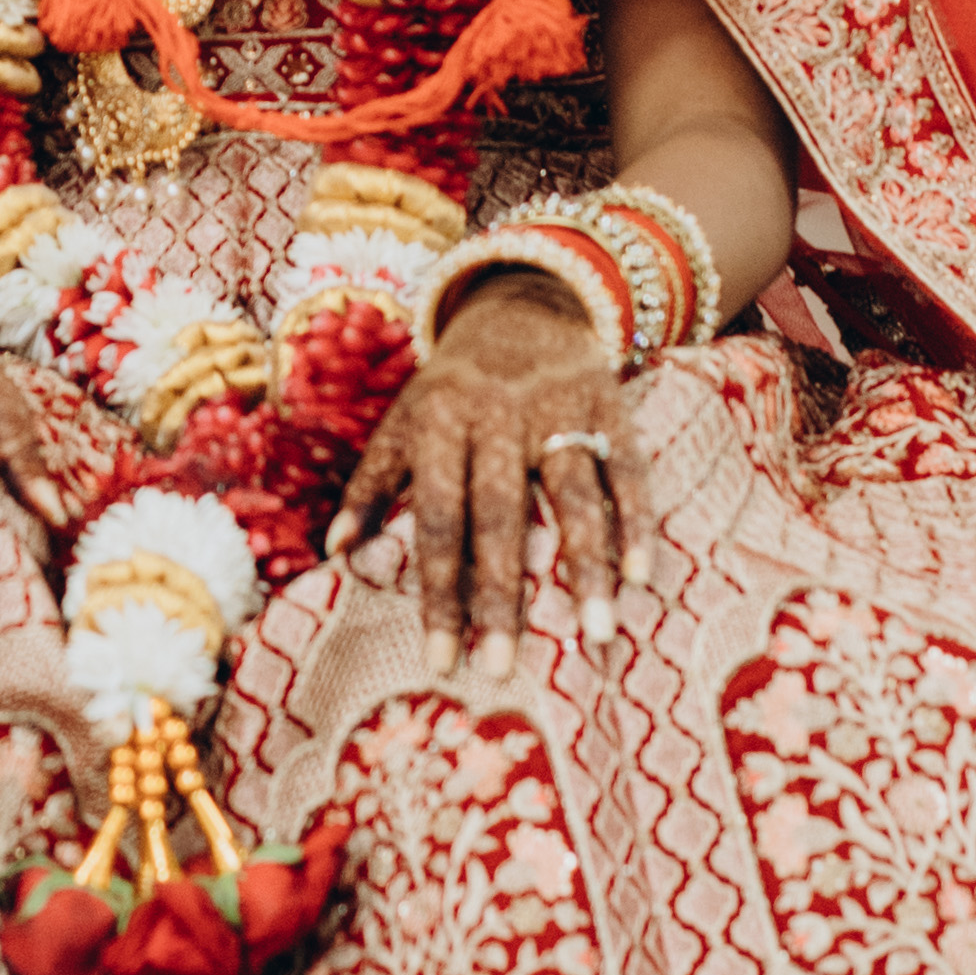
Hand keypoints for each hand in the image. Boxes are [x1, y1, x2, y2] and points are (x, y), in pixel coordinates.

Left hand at [326, 279, 656, 676]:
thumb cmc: (453, 389)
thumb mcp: (404, 423)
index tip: (440, 661)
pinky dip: (635, 521)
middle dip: (501, 595)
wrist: (523, 308)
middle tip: (501, 667)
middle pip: (500, 514)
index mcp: (440, 422)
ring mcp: (559, 409)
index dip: (438, 591)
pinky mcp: (609, 407)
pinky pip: (626, 470)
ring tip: (596, 632)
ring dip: (586, 565)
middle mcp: (499, 415)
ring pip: (573, 494)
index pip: (438, 518)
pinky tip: (639, 577)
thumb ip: (372, 486)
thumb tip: (336, 554)